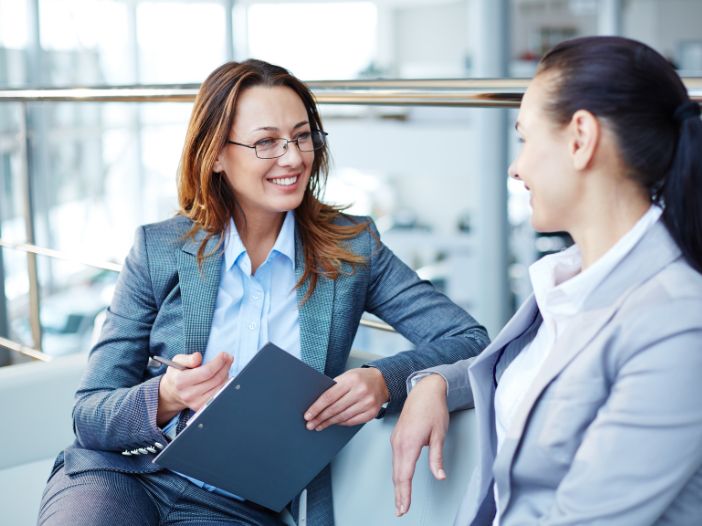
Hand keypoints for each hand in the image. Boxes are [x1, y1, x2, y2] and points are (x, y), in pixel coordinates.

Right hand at [157, 352, 233, 425]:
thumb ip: (188, 358)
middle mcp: (189, 394)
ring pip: (220, 388)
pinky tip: (222, 376)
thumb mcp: (177, 361)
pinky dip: (224, 384)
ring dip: (226, 375)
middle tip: (228, 357)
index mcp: (181, 381)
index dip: (219, 362)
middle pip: (216, 379)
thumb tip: (198, 357)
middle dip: (225, 366)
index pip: (207, 371)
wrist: (173, 392)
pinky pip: (219, 395)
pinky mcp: (202, 407)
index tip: (224, 354)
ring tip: (225, 366)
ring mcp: (196, 403)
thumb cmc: (177, 373)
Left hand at [304, 367, 389, 430]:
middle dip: (320, 418)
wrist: (383, 381)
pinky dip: (341, 423)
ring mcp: (367, 403)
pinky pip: (352, 421)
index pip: (329, 396)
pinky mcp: (372, 412)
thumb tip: (317, 405)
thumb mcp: (346, 376)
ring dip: (329, 423)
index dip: (316, 408)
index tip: (308, 415)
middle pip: (335, 408)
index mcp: (351, 380)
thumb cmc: (361, 378)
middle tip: (311, 424)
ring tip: (319, 426)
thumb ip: (334, 388)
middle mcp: (360, 391)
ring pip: (343, 417)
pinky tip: (334, 423)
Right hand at [390, 374, 448, 516]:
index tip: (404, 508)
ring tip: (400, 501)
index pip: (405, 475)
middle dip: (399, 494)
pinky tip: (400, 481)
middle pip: (397, 474)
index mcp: (409, 443)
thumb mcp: (439, 433)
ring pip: (395, 468)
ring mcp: (396, 439)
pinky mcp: (397, 437)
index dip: (404, 494)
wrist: (425, 390)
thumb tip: (439, 475)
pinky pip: (395, 459)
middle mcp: (399, 442)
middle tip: (400, 511)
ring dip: (397, 485)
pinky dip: (397, 473)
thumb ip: (437, 456)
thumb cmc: (433, 408)